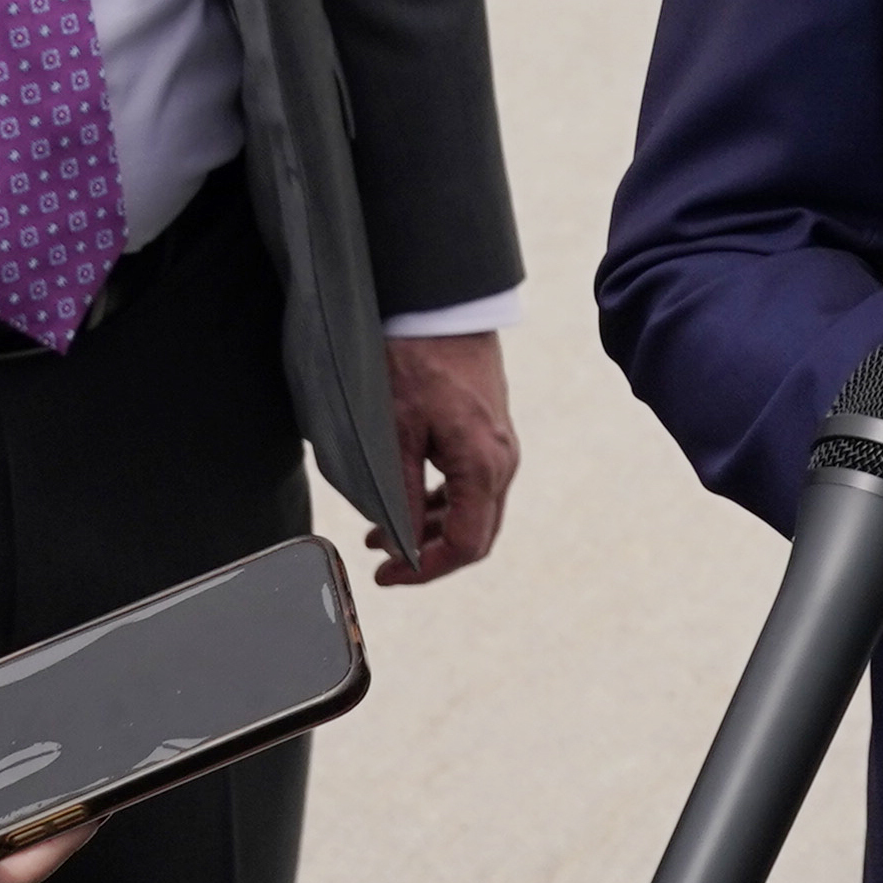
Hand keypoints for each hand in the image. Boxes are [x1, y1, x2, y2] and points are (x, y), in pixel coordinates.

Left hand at [372, 329, 520, 583]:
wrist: (442, 305)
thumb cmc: (416, 359)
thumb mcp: (396, 431)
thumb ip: (398, 494)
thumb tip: (399, 546)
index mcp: (483, 464)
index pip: (466, 544)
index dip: (427, 571)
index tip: (388, 577)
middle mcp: (501, 461)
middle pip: (475, 533)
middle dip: (428, 556)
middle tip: (383, 566)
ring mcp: (499, 447)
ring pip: (472, 511)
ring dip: (430, 531)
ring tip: (381, 536)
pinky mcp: (488, 434)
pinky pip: (470, 485)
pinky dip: (439, 505)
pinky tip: (406, 504)